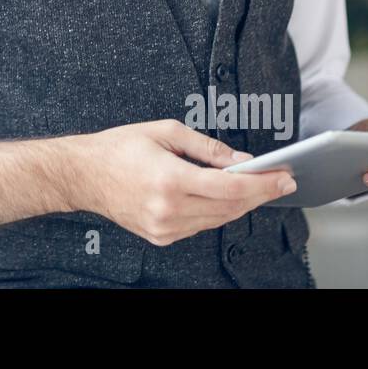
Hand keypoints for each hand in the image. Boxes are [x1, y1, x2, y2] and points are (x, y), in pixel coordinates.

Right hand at [75, 119, 297, 246]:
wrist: (83, 175)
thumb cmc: (119, 148)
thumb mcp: (166, 132)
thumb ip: (207, 148)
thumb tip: (241, 162)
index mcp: (170, 179)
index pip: (230, 188)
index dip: (262, 184)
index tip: (284, 178)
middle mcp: (169, 209)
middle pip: (230, 208)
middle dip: (260, 194)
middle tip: (281, 181)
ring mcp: (164, 227)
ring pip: (218, 220)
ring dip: (241, 205)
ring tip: (257, 188)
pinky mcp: (161, 237)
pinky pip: (200, 226)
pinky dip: (216, 212)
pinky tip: (223, 198)